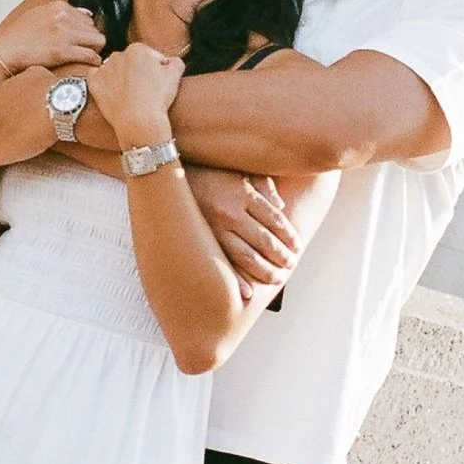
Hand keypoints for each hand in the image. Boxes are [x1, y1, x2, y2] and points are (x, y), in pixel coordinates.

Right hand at [0, 0, 103, 73]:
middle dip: (91, 41)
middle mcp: (63, 17)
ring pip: (98, 41)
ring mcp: (63, 33)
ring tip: (86, 59)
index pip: (88, 18)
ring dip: (94, 51)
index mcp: (58, 7)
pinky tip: (90, 65)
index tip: (82, 43)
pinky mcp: (62, 51)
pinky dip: (94, 61)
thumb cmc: (18, 37)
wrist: (3, 52)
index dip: (86, 33)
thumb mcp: (39, 15)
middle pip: (95, 29)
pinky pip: (91, 55)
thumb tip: (87, 14)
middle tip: (85, 52)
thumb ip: (62, 13)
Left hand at [0, 67, 53, 184]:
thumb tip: (29, 83)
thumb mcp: (34, 73)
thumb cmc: (50, 89)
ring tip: (36, 136)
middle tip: (34, 125)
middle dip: (12, 130)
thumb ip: (24, 79)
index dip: (14, 115)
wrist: (59, 105)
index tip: (28, 114)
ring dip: (14, 145)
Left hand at [89, 45, 183, 147]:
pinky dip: (103, 83)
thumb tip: (171, 61)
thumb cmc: (158, 98)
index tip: (157, 83)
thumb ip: (175, 62)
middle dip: (136, 72)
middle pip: (130, 62)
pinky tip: (113, 93)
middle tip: (144, 90)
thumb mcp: (176, 74)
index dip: (155, 70)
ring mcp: (104, 69)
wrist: (139, 121)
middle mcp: (118, 55)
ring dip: (120, 77)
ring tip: (129, 95)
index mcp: (138, 49)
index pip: (148, 56)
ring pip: (114, 70)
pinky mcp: (94, 83)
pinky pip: (96, 78)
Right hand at [187, 167, 301, 299]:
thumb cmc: (207, 172)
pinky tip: (247, 293)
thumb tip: (281, 205)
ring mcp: (214, 228)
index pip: (275, 219)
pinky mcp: (200, 240)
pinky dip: (236, 281)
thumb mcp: (236, 170)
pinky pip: (221, 264)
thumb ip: (261, 184)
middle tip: (291, 266)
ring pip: (248, 256)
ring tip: (276, 279)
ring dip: (265, 271)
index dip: (289, 236)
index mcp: (243, 193)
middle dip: (281, 256)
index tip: (297, 247)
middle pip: (265, 240)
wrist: (166, 175)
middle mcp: (231, 211)